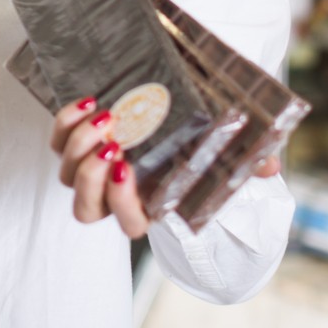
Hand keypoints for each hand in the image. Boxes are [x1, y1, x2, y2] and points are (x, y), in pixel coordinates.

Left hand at [49, 96, 281, 238]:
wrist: (170, 110)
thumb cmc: (198, 142)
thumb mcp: (224, 152)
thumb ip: (246, 164)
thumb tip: (269, 166)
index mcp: (149, 206)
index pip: (129, 224)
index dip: (122, 203)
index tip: (127, 168)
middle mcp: (114, 196)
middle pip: (86, 208)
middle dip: (92, 177)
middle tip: (112, 143)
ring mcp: (90, 171)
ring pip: (67, 176)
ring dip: (79, 147)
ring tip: (104, 117)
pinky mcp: (75, 144)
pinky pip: (58, 142)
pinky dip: (66, 123)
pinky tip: (88, 102)